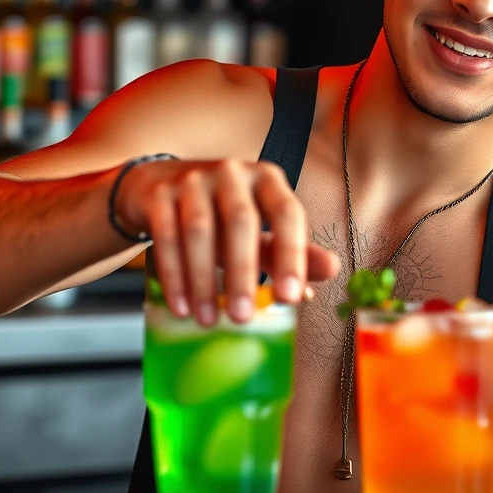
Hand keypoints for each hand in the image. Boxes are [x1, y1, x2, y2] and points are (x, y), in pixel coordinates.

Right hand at [114, 157, 339, 325]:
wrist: (160, 185)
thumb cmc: (221, 214)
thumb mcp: (261, 226)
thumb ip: (293, 248)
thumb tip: (333, 270)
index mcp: (267, 179)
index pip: (287, 213)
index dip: (292, 255)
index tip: (290, 297)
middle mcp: (232, 172)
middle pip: (242, 221)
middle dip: (243, 272)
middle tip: (242, 318)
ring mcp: (192, 180)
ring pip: (199, 231)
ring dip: (204, 280)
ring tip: (208, 320)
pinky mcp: (159, 195)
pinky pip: (166, 237)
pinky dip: (174, 276)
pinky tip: (181, 306)